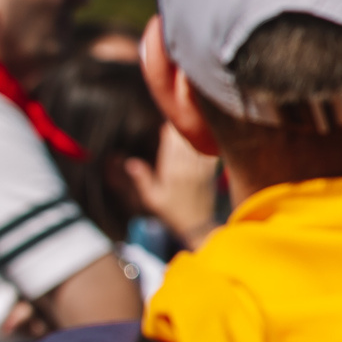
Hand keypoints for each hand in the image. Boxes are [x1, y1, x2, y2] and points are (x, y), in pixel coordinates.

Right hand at [124, 123, 224, 248]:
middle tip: (177, 116)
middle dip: (181, 128)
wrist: (197, 225)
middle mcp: (187, 169)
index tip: (165, 123)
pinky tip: (204, 135)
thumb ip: (142, 179)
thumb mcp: (152, 199)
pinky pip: (209, 153)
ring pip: (198, 145)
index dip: (169, 132)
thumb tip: (130, 163)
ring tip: (189, 121)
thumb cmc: (171, 212)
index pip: (171, 145)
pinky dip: (206, 143)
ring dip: (194, 132)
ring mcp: (202, 171)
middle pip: (185, 141)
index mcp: (171, 173)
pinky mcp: (211, 173)